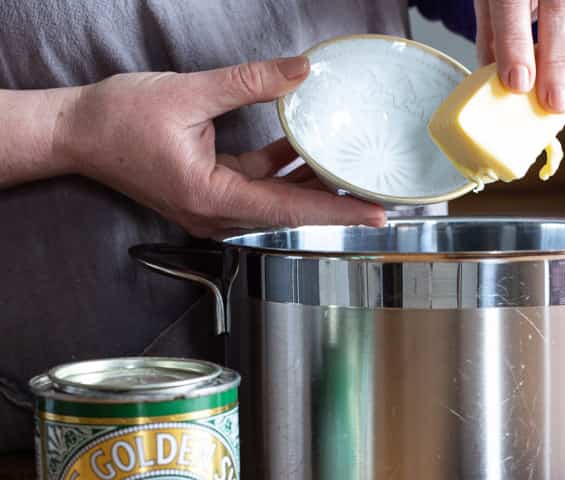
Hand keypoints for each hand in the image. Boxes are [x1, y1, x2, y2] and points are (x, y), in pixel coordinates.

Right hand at [60, 57, 385, 236]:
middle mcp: (216, 214)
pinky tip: (304, 150)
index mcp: (211, 197)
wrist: (78, 134)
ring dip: (310, 186)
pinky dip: (282, 171)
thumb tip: (298, 71)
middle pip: (289, 211)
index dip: (336, 210)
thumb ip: (249, 83)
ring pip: (275, 201)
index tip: (374, 214)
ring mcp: (213, 208)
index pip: (289, 208)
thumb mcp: (189, 93)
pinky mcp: (211, 193)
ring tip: (349, 172)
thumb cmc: (119, 120)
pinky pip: (257, 186)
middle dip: (334, 203)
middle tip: (377, 197)